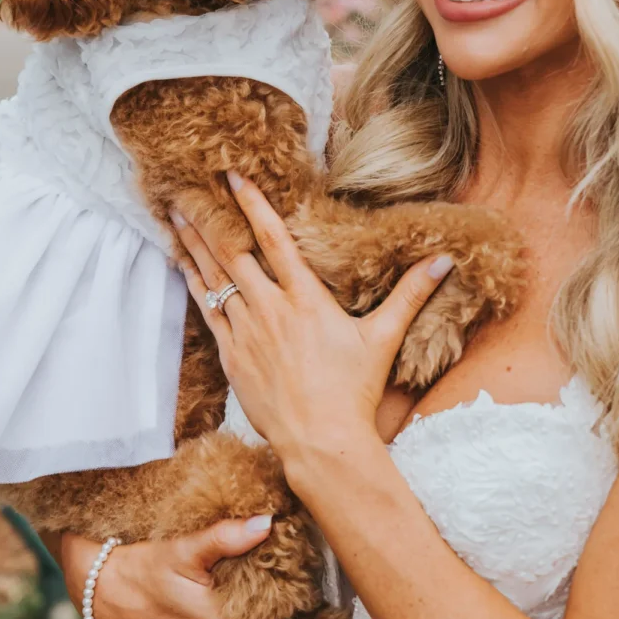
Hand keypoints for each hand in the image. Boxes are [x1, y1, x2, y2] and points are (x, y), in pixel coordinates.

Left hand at [171, 172, 453, 472]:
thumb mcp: (384, 337)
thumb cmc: (354, 390)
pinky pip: (208, 311)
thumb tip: (443, 261)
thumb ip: (410, 294)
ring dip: (194, 246)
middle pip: (232, 253)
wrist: (320, 440)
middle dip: (209, 220)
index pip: (274, 239)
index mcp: (306, 298)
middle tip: (186, 191)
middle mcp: (271, 309)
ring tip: (174, 218)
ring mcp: (247, 333)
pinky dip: (195, 286)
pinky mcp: (232, 357)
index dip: (253, 204)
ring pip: (215, 279)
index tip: (233, 177)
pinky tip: (184, 268)